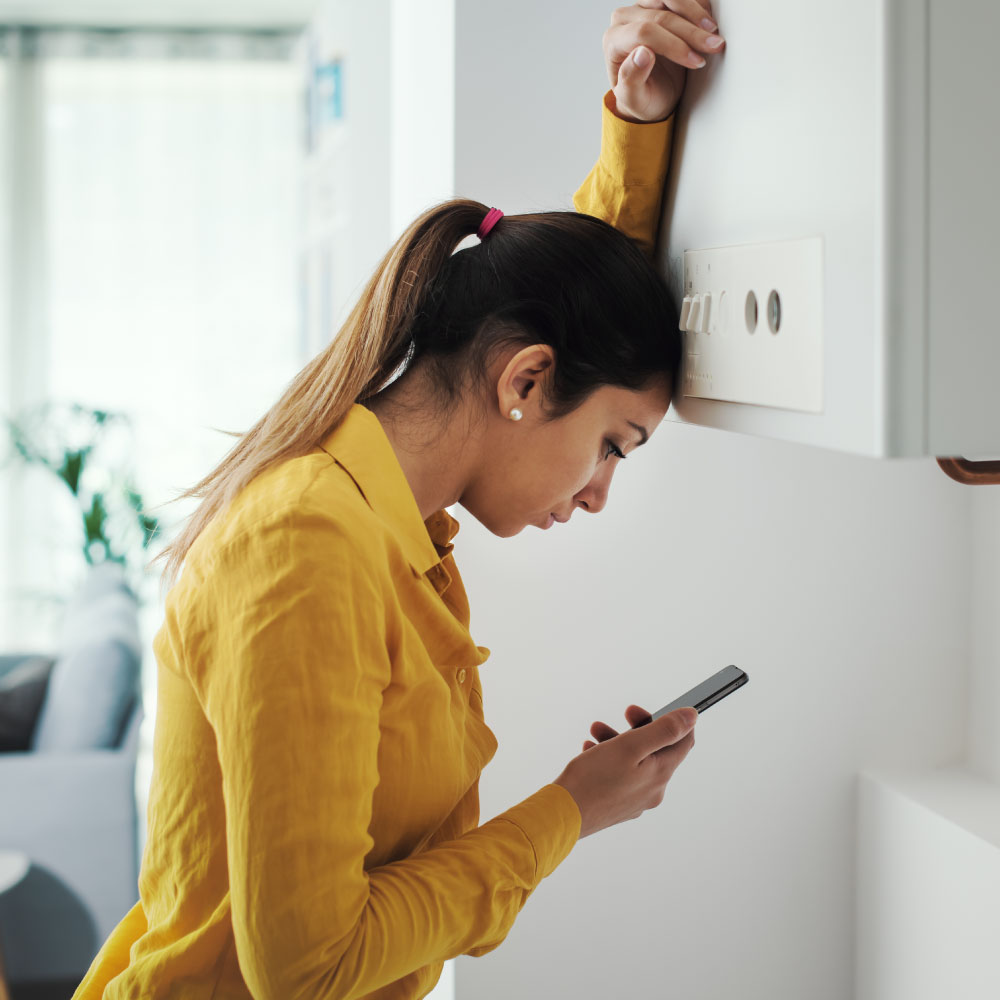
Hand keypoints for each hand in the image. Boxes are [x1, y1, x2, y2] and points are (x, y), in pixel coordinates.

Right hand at [553, 706, 696, 837]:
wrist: (562, 815)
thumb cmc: (593, 779)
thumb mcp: (631, 746)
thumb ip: (663, 730)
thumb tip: (691, 717)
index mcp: (660, 775)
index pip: (684, 742)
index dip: (673, 720)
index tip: (654, 708)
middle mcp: (652, 791)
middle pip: (657, 751)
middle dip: (639, 727)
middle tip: (625, 712)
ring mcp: (634, 800)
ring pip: (635, 761)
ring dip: (619, 740)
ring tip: (596, 730)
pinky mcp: (616, 805)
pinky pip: (620, 775)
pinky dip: (609, 758)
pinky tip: (590, 750)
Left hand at [603, 2, 725, 122]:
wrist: (652, 92)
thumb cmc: (641, 97)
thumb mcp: (634, 99)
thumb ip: (631, 80)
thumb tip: (642, 54)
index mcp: (614, 41)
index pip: (644, 32)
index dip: (673, 44)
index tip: (695, 61)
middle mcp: (625, 19)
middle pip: (660, 14)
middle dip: (690, 32)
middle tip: (713, 46)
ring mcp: (643, 7)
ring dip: (696, 13)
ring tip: (713, 31)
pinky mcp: (660, 3)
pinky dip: (698, 7)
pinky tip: (709, 24)